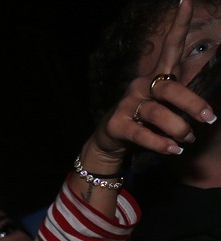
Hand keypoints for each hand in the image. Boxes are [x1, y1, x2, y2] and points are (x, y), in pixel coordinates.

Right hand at [87, 0, 217, 172]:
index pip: (170, 47)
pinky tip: (173, 149)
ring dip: (178, 129)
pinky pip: (143, 134)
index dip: (179, 25)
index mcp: (156, 77)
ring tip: (187, 140)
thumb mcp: (166, 108)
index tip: (186, 0)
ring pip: (159, 113)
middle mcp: (141, 86)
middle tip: (209, 119)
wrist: (109, 143)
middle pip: (170, 88)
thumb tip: (209, 116)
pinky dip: (161, 143)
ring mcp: (127, 104)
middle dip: (193, 103)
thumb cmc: (145, 122)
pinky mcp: (117, 124)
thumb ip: (184, 106)